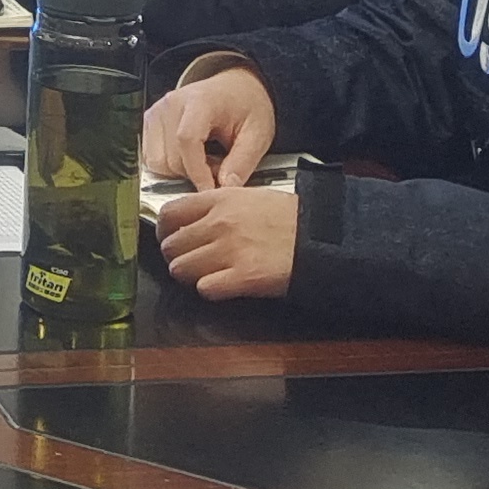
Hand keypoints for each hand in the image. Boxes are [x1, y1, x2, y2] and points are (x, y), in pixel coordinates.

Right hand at [141, 66, 277, 189]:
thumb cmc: (247, 107)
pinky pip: (151, 158)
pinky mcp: (149, 122)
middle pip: (171, 156)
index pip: (187, 140)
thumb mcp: (258, 134)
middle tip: (219, 169)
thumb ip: (242, 162)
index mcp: (200, 101)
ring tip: (205, 162)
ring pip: (157, 162)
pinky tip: (191, 158)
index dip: (197, 171)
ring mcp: (156, 113)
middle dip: (194, 173)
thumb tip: (226, 188)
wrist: (236, 89)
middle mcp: (171, 104)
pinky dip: (170, 166)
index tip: (211, 190)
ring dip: (181, 172)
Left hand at [158, 180, 300, 298]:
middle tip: (190, 261)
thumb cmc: (291, 219)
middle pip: (170, 245)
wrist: (323, 237)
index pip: (169, 214)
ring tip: (205, 274)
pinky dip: (210, 290)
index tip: (170, 238)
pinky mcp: (243, 277)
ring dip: (190, 276)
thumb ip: (217, 207)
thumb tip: (191, 221)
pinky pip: (205, 288)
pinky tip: (223, 285)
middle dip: (176, 257)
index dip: (165, 231)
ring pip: (181, 269)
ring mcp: (230, 250)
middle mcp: (219, 223)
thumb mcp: (249, 198)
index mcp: (219, 200)